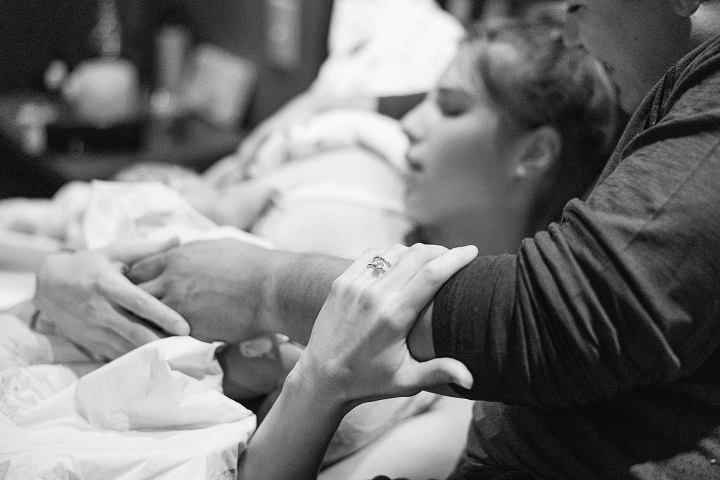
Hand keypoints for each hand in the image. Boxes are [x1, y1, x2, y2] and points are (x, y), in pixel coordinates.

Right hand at [33, 240, 188, 360]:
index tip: (185, 327)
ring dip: (151, 353)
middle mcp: (100, 310)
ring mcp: (94, 330)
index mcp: (108, 285)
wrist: (48, 285)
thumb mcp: (115, 253)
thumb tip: (179, 239)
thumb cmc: (89, 265)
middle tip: (188, 347)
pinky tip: (157, 361)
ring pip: (127, 347)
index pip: (139, 303)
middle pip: (135, 331)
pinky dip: (137, 359)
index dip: (163, 316)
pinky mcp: (91, 343)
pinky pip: (118, 354)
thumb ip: (148, 250)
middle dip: (162, 342)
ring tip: (179, 357)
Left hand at [126, 239, 272, 342]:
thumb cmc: (251, 263)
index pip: (138, 269)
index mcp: (176, 258)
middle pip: (134, 294)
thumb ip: (193, 252)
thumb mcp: (216, 246)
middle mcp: (170, 280)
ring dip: (144, 324)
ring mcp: (178, 305)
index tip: (140, 289)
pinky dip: (161, 340)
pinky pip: (164, 336)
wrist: (271, 287)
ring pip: (145, 318)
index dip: (137, 281)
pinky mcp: (190, 328)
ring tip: (141, 333)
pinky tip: (162, 346)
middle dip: (133, 304)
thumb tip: (186, 250)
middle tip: (134, 314)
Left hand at [294, 243, 477, 410]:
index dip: (456, 258)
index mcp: (394, 316)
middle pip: (417, 256)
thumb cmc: (368, 381)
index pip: (432, 275)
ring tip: (430, 262)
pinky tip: (401, 263)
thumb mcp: (406, 381)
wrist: (321, 376)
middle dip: (441, 251)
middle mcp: (374, 295)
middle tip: (455, 257)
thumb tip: (471, 380)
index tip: (473, 251)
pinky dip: (392, 254)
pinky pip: (373, 254)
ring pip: (395, 252)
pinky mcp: (342, 281)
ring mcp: (355, 285)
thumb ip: (439, 372)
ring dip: (417, 252)